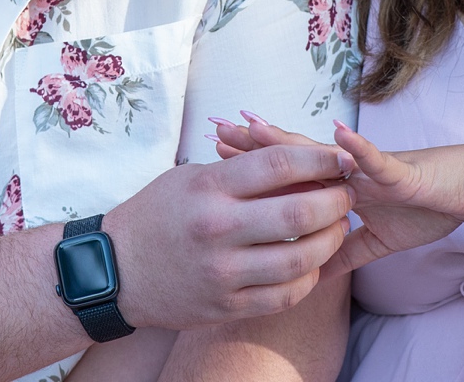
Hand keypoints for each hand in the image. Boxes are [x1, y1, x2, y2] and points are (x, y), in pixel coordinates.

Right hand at [104, 142, 353, 330]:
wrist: (116, 270)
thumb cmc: (158, 214)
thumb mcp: (192, 177)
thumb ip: (242, 169)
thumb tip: (301, 160)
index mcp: (209, 188)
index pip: (278, 164)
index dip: (320, 159)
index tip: (341, 158)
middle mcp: (217, 229)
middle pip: (299, 212)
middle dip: (335, 201)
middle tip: (347, 194)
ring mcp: (223, 272)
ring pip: (300, 259)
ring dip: (330, 242)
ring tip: (337, 228)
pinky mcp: (227, 306)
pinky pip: (285, 294)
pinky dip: (309, 277)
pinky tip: (314, 262)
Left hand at [212, 115, 463, 278]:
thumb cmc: (426, 208)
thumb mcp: (378, 242)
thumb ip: (344, 254)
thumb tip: (313, 278)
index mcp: (338, 186)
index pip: (287, 175)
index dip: (252, 167)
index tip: (214, 161)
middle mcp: (347, 170)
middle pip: (292, 156)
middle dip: (254, 145)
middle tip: (214, 131)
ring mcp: (369, 167)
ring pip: (322, 151)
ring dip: (288, 139)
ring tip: (253, 124)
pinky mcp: (399, 170)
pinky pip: (375, 159)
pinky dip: (356, 148)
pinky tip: (336, 134)